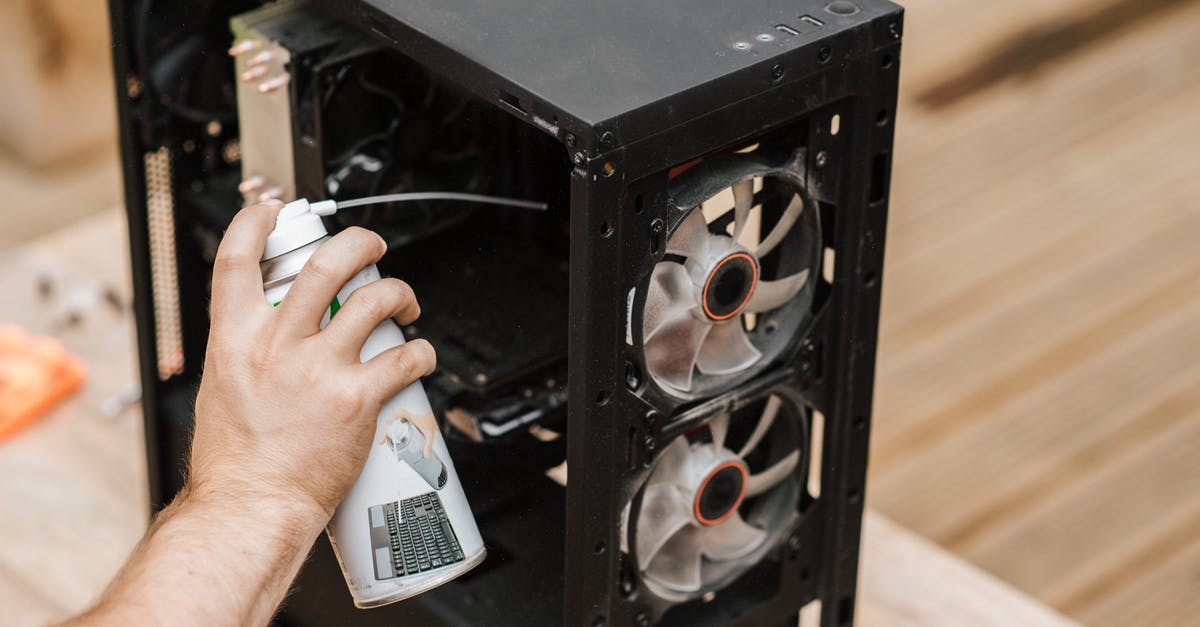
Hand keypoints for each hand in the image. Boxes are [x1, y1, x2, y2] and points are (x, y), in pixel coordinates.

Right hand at [190, 201, 436, 525]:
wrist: (250, 507)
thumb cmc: (234, 463)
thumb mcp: (220, 389)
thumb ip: (245, 353)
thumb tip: (266, 336)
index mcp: (233, 338)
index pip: (236, 259)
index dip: (256, 223)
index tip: (274, 211)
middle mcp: (277, 344)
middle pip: (325, 264)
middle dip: (358, 243)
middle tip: (373, 247)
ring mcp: (318, 368)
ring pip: (374, 301)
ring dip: (400, 294)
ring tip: (405, 305)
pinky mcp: (356, 397)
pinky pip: (403, 358)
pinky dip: (422, 351)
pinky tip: (421, 356)